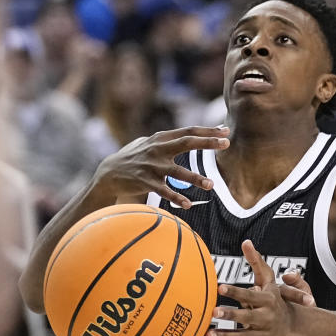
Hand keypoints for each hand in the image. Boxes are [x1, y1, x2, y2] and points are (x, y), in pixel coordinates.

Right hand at [90, 126, 230, 207]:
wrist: (109, 173)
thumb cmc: (135, 157)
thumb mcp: (150, 143)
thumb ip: (170, 139)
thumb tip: (196, 134)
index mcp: (161, 139)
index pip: (188, 131)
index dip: (207, 131)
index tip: (226, 131)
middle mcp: (157, 149)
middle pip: (186, 143)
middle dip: (207, 143)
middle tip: (227, 144)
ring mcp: (151, 166)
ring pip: (177, 171)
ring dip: (195, 178)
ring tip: (211, 185)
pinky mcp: (145, 182)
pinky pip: (164, 191)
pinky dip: (176, 198)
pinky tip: (188, 205)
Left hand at [203, 240, 306, 335]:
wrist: (290, 325)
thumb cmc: (275, 299)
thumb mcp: (269, 280)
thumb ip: (257, 262)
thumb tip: (246, 241)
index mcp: (267, 301)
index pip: (250, 295)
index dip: (236, 291)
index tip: (221, 286)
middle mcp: (265, 318)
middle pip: (247, 316)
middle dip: (231, 314)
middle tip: (215, 310)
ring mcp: (260, 334)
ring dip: (226, 335)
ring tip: (209, 333)